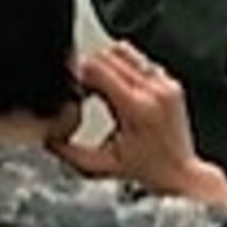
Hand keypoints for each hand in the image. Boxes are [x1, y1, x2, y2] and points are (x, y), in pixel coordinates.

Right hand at [51, 42, 226, 210]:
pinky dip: (125, 70)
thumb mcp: (99, 165)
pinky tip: (119, 92)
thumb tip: (46, 136)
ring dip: (107, 65)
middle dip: (90, 68)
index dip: (77, 72)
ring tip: (100, 89)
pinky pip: (142, 63)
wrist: (180, 174)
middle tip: (82, 89)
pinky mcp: (172, 85)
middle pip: (110, 55)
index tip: (70, 86)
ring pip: (126, 52)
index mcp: (137, 107)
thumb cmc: (145, 172)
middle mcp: (154, 90)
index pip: (99, 68)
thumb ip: (67, 151)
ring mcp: (166, 85)